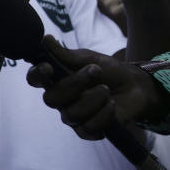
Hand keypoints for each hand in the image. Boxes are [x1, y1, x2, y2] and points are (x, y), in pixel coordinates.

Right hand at [25, 36, 168, 138]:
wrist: (135, 88)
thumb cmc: (109, 71)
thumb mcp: (89, 58)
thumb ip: (66, 54)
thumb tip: (45, 39)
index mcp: (56, 78)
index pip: (35, 79)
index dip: (36, 75)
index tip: (48, 67)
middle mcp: (60, 98)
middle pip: (51, 99)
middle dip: (74, 84)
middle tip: (96, 71)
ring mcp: (72, 115)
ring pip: (71, 114)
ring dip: (94, 99)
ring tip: (107, 89)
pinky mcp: (88, 130)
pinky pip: (88, 128)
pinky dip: (104, 114)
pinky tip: (111, 105)